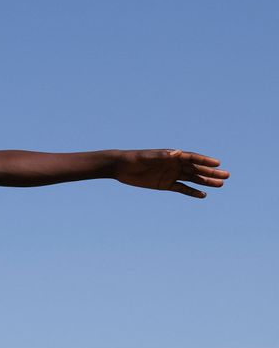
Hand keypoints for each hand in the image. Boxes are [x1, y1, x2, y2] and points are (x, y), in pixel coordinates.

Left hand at [114, 149, 228, 197]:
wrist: (121, 167)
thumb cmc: (135, 159)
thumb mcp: (148, 157)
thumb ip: (163, 155)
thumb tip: (177, 152)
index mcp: (172, 156)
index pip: (193, 158)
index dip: (205, 160)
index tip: (218, 163)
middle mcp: (174, 165)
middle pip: (197, 169)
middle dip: (211, 172)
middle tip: (227, 176)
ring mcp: (171, 175)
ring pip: (192, 179)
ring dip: (206, 182)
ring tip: (221, 185)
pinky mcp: (165, 184)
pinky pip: (181, 189)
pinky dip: (192, 192)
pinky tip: (203, 195)